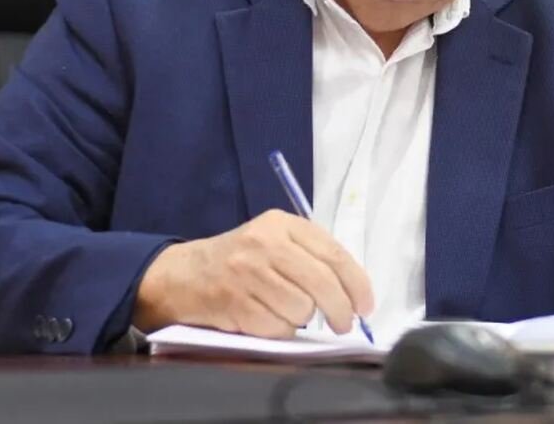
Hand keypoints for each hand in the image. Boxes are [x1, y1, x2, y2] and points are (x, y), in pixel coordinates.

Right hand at [133, 209, 373, 337]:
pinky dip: (281, 330)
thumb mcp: (277, 240)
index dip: (357, 284)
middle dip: (341, 310)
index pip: (334, 254)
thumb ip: (313, 255)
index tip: (366, 305)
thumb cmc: (245, 258)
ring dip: (303, 319)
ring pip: (301, 309)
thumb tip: (355, 293)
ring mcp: (248, 273)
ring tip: (290, 311)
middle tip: (345, 324)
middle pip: (322, 283)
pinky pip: (277, 328)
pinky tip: (269, 318)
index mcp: (283, 224)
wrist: (187, 274)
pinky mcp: (234, 303)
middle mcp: (265, 244)